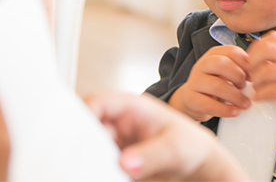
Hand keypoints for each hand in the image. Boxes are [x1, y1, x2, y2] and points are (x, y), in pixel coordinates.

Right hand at [86, 92, 247, 180]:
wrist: (196, 163)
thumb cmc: (189, 145)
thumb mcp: (174, 149)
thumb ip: (151, 155)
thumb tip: (125, 163)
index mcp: (132, 107)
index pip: (99, 102)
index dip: (85, 114)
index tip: (79, 134)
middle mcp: (119, 122)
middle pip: (87, 124)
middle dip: (82, 138)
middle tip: (84, 157)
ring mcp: (115, 140)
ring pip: (88, 145)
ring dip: (87, 156)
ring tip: (95, 168)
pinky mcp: (115, 158)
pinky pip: (97, 161)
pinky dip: (95, 168)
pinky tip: (101, 173)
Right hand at [169, 45, 251, 120]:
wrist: (194, 100)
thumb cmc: (216, 84)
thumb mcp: (228, 72)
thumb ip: (241, 68)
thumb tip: (259, 73)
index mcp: (214, 54)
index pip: (232, 51)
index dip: (246, 64)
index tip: (252, 76)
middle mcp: (203, 64)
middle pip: (223, 64)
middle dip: (238, 77)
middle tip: (245, 87)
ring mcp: (195, 80)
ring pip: (217, 85)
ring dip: (235, 96)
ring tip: (245, 104)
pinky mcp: (190, 98)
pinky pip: (209, 104)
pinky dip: (225, 110)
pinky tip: (235, 111)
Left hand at [248, 32, 275, 135]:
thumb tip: (265, 51)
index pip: (272, 37)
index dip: (256, 47)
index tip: (252, 58)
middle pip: (266, 50)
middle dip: (252, 61)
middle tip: (249, 72)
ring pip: (265, 71)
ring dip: (255, 81)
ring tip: (255, 87)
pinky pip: (270, 91)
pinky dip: (260, 94)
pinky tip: (260, 98)